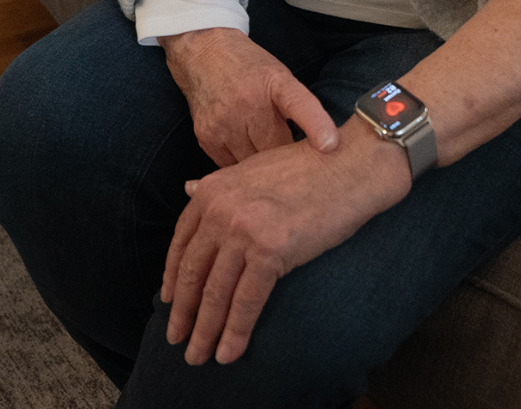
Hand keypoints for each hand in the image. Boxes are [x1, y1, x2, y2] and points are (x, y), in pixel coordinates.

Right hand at [160, 28, 337, 165]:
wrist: (202, 55)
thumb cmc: (248, 67)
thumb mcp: (278, 76)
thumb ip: (297, 109)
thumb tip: (321, 148)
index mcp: (274, 82)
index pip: (298, 103)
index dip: (316, 125)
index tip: (330, 145)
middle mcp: (247, 102)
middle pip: (276, 150)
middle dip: (288, 161)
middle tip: (298, 169)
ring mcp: (224, 122)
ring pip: (253, 164)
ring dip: (263, 167)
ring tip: (268, 161)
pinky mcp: (207, 138)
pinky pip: (232, 168)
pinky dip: (242, 165)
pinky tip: (245, 153)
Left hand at [160, 120, 409, 364]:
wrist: (350, 164)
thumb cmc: (309, 167)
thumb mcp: (253, 171)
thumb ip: (221, 188)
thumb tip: (190, 191)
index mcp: (213, 191)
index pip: (182, 243)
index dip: (173, 278)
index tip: (169, 303)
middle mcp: (220, 209)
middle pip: (193, 272)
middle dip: (184, 312)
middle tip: (176, 340)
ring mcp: (243, 229)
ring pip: (216, 293)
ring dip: (205, 331)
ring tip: (198, 357)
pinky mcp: (271, 250)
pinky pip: (246, 301)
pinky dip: (235, 332)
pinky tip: (228, 353)